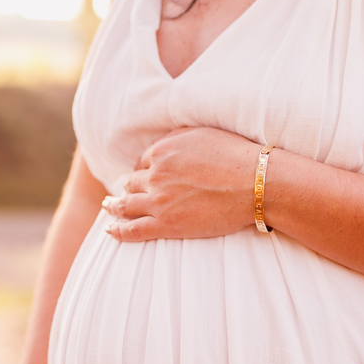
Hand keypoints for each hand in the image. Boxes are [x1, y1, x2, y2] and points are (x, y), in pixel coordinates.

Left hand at [103, 127, 260, 241]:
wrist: (254, 183)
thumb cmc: (235, 155)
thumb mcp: (201, 133)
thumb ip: (175, 138)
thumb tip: (159, 145)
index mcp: (162, 151)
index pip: (143, 162)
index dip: (143, 170)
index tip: (144, 176)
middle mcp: (155, 175)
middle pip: (132, 182)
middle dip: (129, 187)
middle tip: (123, 192)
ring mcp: (158, 201)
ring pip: (126, 204)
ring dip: (114, 206)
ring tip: (109, 207)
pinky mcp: (166, 225)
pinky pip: (133, 230)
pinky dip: (118, 230)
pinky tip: (110, 230)